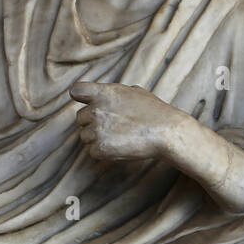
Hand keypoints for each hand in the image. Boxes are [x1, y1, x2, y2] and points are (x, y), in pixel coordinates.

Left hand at [69, 80, 183, 160]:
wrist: (166, 132)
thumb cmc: (154, 112)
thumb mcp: (134, 92)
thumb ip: (114, 93)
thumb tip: (106, 94)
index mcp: (103, 93)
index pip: (76, 90)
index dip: (81, 97)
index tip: (87, 102)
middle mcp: (96, 110)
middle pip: (80, 118)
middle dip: (92, 122)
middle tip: (114, 126)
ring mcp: (97, 130)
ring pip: (85, 136)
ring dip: (98, 138)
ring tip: (120, 137)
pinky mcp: (100, 148)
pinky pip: (93, 152)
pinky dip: (104, 153)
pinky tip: (120, 147)